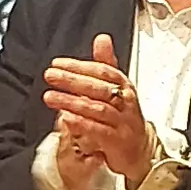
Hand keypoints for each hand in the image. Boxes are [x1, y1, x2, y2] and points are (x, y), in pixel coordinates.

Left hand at [41, 38, 154, 186]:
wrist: (139, 150)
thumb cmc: (124, 116)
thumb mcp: (117, 88)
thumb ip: (106, 63)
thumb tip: (102, 38)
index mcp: (124, 86)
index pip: (103, 71)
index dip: (79, 66)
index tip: (57, 63)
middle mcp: (125, 102)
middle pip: (99, 88)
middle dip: (72, 80)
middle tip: (50, 75)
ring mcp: (122, 122)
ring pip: (97, 108)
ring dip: (72, 102)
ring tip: (50, 97)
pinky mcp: (118, 141)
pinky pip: (98, 131)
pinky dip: (81, 124)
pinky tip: (65, 119)